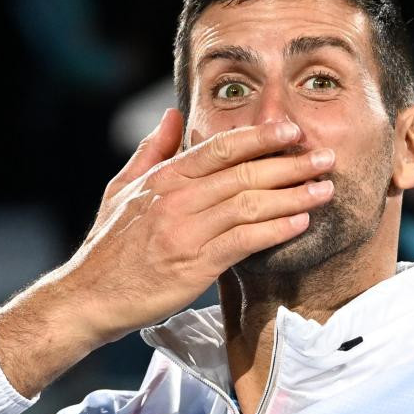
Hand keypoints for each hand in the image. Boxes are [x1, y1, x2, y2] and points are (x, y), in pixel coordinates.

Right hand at [0, 109, 334, 396]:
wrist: (89, 297)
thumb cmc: (108, 249)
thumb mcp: (122, 189)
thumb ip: (152, 151)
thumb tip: (173, 115)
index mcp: (162, 179)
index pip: (219, 148)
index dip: (259, 137)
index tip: (292, 131)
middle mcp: (176, 199)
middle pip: (242, 173)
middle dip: (289, 163)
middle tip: (324, 157)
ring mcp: (185, 232)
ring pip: (248, 205)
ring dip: (292, 195)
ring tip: (324, 189)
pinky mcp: (193, 265)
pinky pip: (243, 241)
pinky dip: (274, 230)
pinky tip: (299, 223)